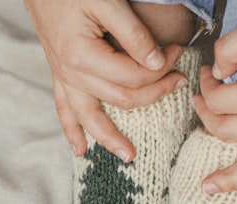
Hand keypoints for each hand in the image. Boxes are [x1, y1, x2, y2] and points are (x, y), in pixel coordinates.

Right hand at [25, 0, 186, 160]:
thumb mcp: (107, 2)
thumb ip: (133, 34)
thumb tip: (156, 64)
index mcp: (82, 55)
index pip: (133, 76)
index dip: (161, 68)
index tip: (178, 51)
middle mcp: (71, 72)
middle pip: (120, 98)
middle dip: (154, 93)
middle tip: (178, 82)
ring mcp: (62, 75)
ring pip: (90, 116)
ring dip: (109, 137)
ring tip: (128, 155)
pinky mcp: (58, 73)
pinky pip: (63, 109)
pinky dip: (72, 131)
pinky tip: (80, 150)